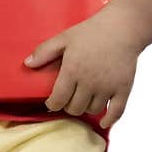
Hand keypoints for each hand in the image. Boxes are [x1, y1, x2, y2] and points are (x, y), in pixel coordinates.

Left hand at [24, 4, 142, 128]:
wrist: (121, 28)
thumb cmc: (90, 32)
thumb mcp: (63, 38)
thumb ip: (44, 51)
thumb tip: (27, 64)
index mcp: (72, 70)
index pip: (59, 99)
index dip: (52, 104)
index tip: (51, 103)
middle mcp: (90, 82)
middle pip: (75, 108)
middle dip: (68, 106)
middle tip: (67, 100)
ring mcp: (108, 87)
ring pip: (93, 110)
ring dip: (85, 109)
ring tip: (82, 101)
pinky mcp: (124, 89)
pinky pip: (116, 112)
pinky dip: (109, 120)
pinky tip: (103, 122)